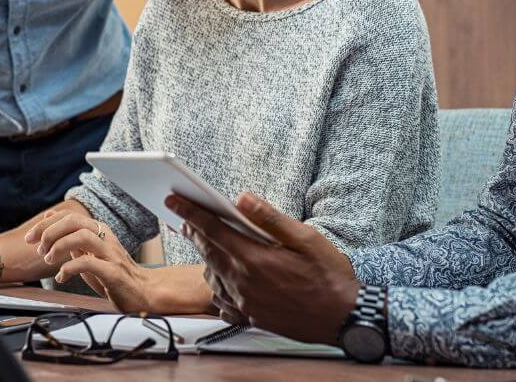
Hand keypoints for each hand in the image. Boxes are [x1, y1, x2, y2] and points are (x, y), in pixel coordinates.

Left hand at [24, 210, 154, 312]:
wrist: (143, 292)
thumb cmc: (114, 274)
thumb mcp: (89, 253)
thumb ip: (72, 239)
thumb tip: (50, 223)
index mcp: (99, 230)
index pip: (69, 216)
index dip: (46, 224)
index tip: (30, 237)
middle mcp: (105, 237)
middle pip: (74, 221)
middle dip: (49, 232)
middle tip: (38, 248)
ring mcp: (110, 253)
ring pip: (82, 236)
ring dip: (59, 246)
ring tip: (49, 260)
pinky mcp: (113, 272)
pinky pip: (88, 263)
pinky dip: (69, 268)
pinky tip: (62, 276)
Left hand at [167, 192, 360, 344]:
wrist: (343, 317)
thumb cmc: (329, 275)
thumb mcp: (306, 238)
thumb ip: (270, 218)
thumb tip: (242, 198)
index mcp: (254, 259)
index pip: (212, 230)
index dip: (190, 212)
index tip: (172, 200)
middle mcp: (243, 282)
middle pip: (208, 251)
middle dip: (194, 232)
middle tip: (186, 218)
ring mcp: (245, 303)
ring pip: (212, 276)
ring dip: (207, 258)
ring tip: (210, 244)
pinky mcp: (251, 317)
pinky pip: (222, 299)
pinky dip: (218, 284)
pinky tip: (226, 277)